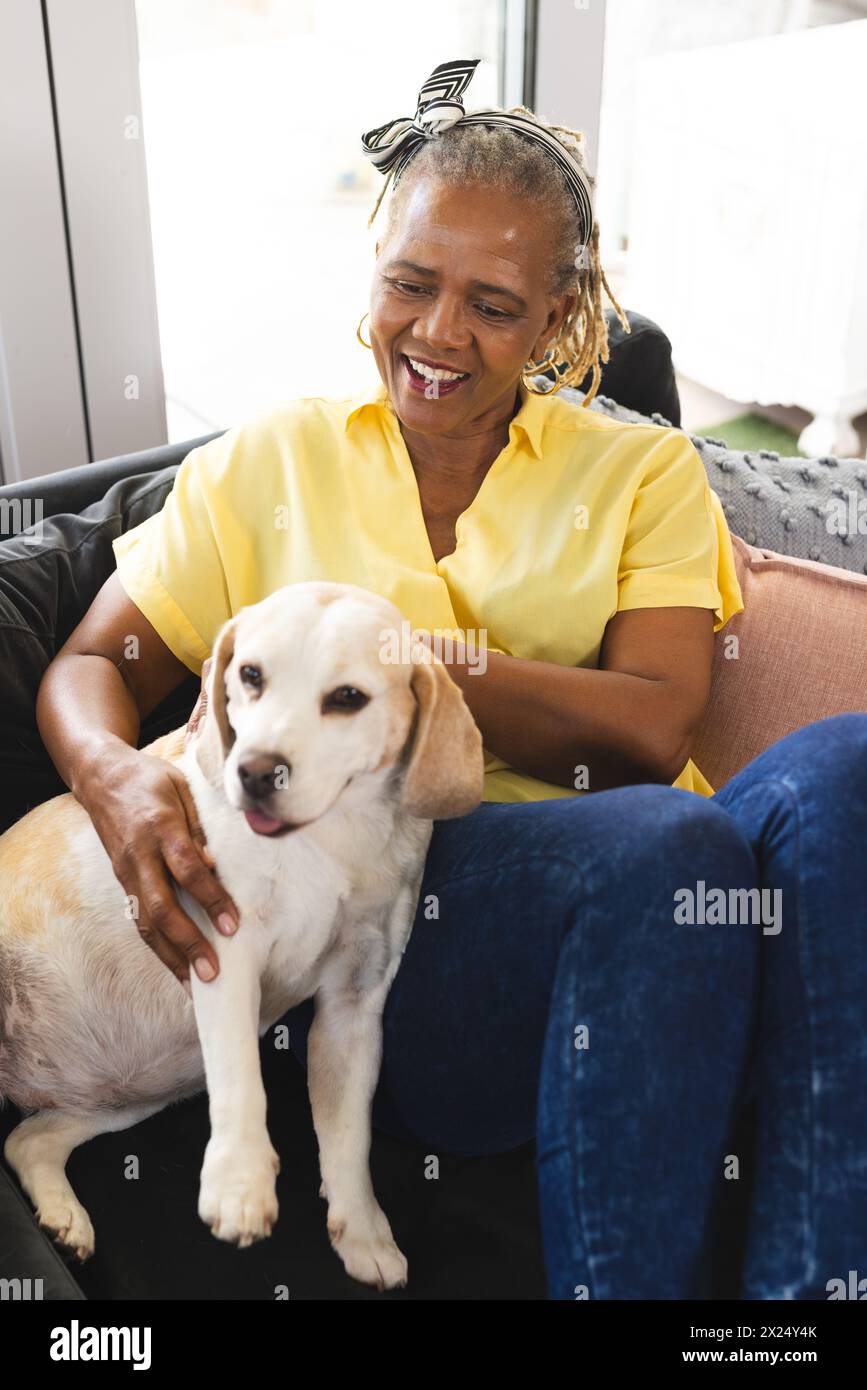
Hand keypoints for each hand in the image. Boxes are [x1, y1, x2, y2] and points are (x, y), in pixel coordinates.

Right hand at [79, 724, 237, 989]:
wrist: (101, 777)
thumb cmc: (150, 780)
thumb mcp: (182, 788)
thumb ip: (200, 825)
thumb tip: (217, 862)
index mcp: (160, 826)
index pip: (187, 869)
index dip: (210, 898)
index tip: (232, 925)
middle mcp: (139, 855)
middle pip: (162, 906)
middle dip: (188, 942)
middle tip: (212, 971)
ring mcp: (127, 872)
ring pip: (145, 922)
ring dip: (171, 956)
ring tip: (195, 986)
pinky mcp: (122, 882)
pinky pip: (139, 920)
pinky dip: (158, 948)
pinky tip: (177, 968)